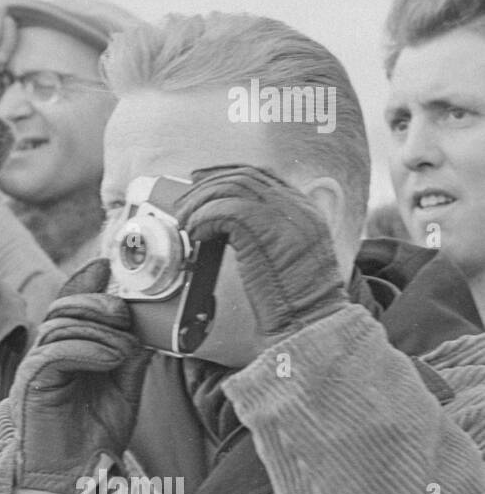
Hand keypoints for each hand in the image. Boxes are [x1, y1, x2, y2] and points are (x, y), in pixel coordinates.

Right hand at [13, 260, 150, 493]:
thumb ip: (130, 360)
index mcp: (67, 351)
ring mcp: (38, 367)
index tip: (105, 265)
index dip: (85, 283)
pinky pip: (55, 352)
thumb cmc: (92, 439)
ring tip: (123, 349)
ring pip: (60, 325)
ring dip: (98, 329)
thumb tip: (143, 331)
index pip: (72, 306)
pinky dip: (87, 349)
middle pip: (64, 308)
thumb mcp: (123, 392)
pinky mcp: (33, 383)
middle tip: (123, 313)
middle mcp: (48, 354)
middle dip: (96, 302)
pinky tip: (111, 358)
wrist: (69, 479)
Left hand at [173, 165, 349, 338]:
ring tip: (186, 222)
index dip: (226, 174)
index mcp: (304, 209)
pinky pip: (224, 210)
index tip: (200, 181)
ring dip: (199, 203)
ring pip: (230, 189)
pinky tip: (196, 233)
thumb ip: (266, 231)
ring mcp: (283, 215)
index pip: (260, 175)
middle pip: (242, 177)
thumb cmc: (292, 299)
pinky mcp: (264, 230)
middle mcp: (296, 205)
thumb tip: (226, 219)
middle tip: (185, 204)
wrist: (309, 319)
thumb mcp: (285, 254)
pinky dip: (203, 218)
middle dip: (207, 186)